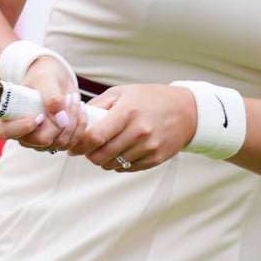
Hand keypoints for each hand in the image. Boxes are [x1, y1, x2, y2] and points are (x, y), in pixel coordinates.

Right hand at [0, 55, 86, 150]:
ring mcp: (39, 141)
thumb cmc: (44, 76)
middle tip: (68, 97)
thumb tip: (61, 119)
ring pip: (60, 141)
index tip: (40, 114)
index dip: (23, 126)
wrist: (55, 79)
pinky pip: (71, 142)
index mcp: (8, 116)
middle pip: (42, 140)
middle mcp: (22, 134)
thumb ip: (51, 97)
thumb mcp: (46, 79)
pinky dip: (80, 125)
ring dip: (73, 119)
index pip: (7, 132)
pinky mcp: (55, 142)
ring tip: (73, 98)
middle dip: (59, 119)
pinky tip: (80, 108)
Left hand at [67, 84, 196, 171]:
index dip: (79, 145)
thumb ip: (99, 105)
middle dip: (89, 154)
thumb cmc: (152, 99)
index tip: (73, 147)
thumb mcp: (124, 92)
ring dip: (104, 160)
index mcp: (128, 112)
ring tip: (106, 148)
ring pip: (112, 165)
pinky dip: (119, 163)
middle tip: (88, 148)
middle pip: (100, 156)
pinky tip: (122, 151)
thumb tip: (77, 119)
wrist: (187, 111)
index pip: (95, 137)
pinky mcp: (155, 159)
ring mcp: (148, 147)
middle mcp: (139, 132)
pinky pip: (127, 168)